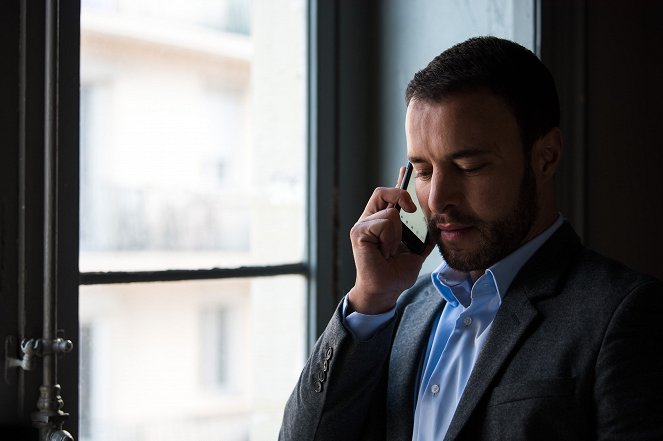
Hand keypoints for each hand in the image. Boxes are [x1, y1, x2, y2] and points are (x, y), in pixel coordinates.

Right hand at [347, 168, 433, 313]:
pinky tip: (384, 251)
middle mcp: (369, 220)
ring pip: (390, 212)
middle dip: (401, 195)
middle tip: (412, 209)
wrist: (385, 290)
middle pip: (383, 191)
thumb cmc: (395, 273)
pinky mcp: (358, 232)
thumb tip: (438, 227)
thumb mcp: (416, 250)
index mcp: (380, 222)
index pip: (388, 196)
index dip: (397, 182)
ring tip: (390, 250)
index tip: (406, 169)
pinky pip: (384, 222)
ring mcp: (362, 225)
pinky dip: (390, 239)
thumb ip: (423, 237)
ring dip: (397, 234)